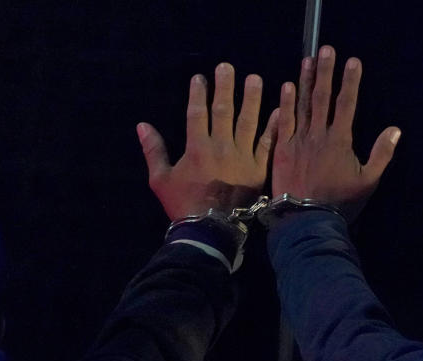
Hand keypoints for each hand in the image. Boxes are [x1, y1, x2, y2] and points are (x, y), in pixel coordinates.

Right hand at [137, 63, 277, 220]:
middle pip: (223, 111)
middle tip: (228, 67)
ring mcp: (242, 158)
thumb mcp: (160, 180)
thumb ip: (153, 151)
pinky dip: (274, 127)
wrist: (212, 231)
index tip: (200, 77)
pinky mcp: (259, 169)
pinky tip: (280, 110)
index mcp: (197, 148)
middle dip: (225, 87)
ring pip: (248, 122)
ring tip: (255, 79)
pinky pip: (268, 145)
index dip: (198, 93)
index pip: (197, 113)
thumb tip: (142, 125)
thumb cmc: (183, 206)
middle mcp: (221, 147)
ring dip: (252, 99)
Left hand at [271, 45, 400, 222]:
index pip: (347, 104)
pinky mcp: (280, 150)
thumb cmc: (340, 203)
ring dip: (305, 80)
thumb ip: (381, 154)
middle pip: (323, 97)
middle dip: (326, 72)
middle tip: (326, 49)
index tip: (353, 61)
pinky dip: (285, 103)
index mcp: (340, 140)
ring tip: (308, 60)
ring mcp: (297, 141)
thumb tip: (395, 130)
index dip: (350, 81)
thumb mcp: (368, 182)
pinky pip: (283, 122)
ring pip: (301, 105)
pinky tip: (286, 86)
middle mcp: (318, 135)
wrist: (306, 220)